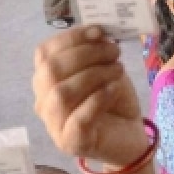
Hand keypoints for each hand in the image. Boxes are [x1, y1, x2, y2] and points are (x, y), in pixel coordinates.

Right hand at [33, 26, 146, 167]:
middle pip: (50, 71)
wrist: (130, 137)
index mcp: (46, 80)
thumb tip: (98, 32)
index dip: (70, 38)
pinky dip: (97, 99)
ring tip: (118, 69)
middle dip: (85, 54)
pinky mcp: (71, 143)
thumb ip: (96, 53)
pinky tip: (113, 89)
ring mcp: (54, 125)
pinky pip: (78, 119)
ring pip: (61, 94)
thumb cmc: (113, 102)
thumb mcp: (105, 70)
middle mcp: (44, 102)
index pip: (45, 54)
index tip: (98, 31)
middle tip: (114, 51)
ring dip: (93, 75)